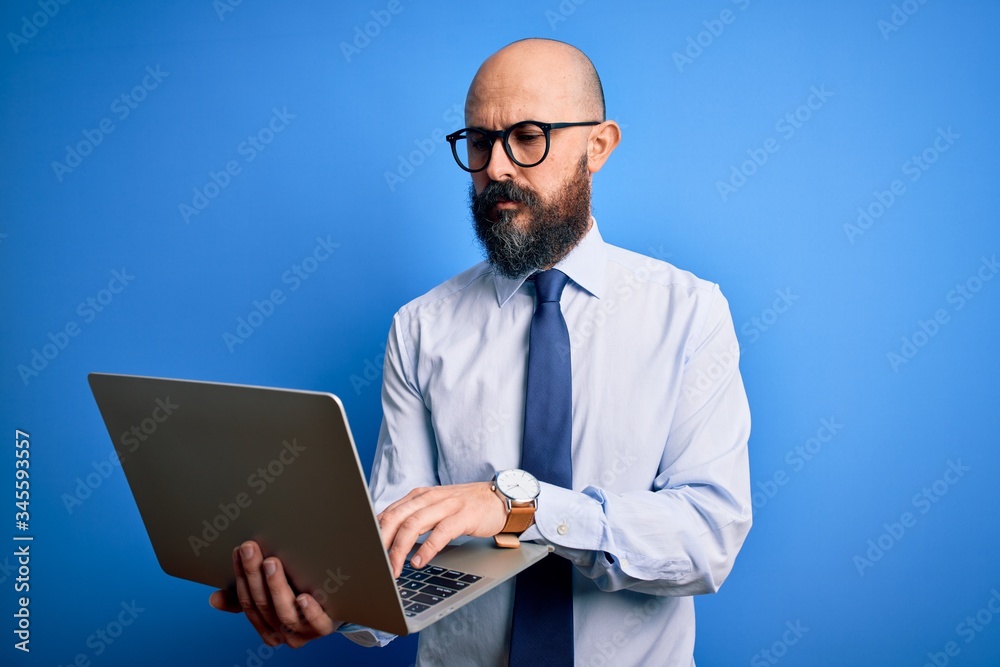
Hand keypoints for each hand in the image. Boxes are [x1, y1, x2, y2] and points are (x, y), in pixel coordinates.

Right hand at [209, 541, 340, 647]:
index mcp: (266, 624)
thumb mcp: (271, 594)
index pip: (247, 601)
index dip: (241, 576)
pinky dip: (309, 611)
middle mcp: (282, 631)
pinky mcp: (325, 628)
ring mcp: (303, 631)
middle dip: (253, 574)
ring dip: (276, 587)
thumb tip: (214, 599)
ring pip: (284, 613)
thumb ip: (244, 596)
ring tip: (272, 563)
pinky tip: (303, 597)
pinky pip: (315, 623)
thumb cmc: (300, 593)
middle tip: (250, 548)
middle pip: (262, 604)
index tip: (239, 551)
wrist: (340, 603)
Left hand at [377, 482, 507, 577]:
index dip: (375, 534)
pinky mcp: (463, 516)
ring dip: (400, 549)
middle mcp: (430, 497)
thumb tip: (388, 540)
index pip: (389, 513)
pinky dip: (427, 549)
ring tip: (395, 568)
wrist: (499, 498)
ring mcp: (447, 505)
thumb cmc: (465, 507)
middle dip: (383, 543)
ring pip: (414, 525)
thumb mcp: (435, 509)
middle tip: (377, 565)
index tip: (367, 554)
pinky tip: (419, 561)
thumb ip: (414, 519)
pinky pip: (440, 532)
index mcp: (419, 496)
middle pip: (397, 518)